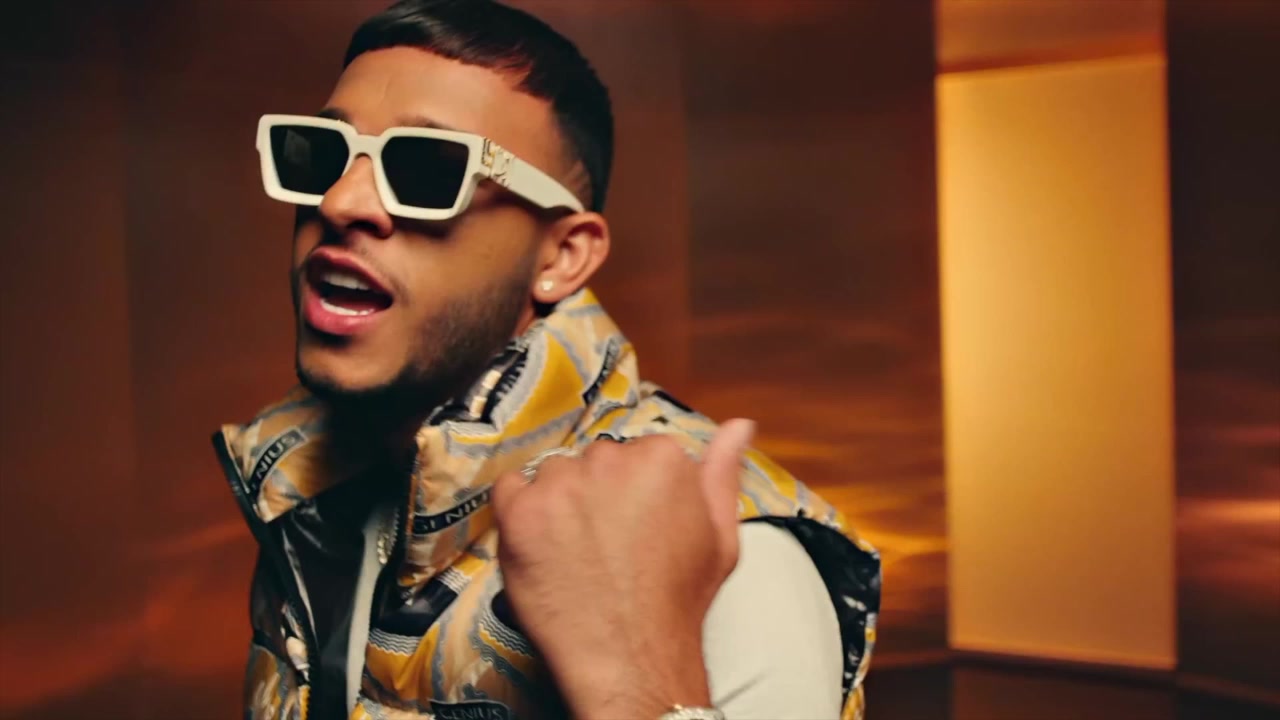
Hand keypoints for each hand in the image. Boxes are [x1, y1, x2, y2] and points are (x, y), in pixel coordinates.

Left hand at [491, 420, 755, 718]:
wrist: (632, 657)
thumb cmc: (679, 600)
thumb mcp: (720, 534)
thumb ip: (723, 472)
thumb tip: (739, 424)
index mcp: (661, 458)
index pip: (638, 453)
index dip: (635, 491)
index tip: (637, 524)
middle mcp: (609, 459)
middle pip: (594, 461)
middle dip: (598, 493)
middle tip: (605, 542)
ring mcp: (559, 485)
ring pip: (553, 475)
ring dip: (559, 502)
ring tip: (574, 551)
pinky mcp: (519, 512)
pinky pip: (509, 489)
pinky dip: (520, 511)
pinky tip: (540, 545)